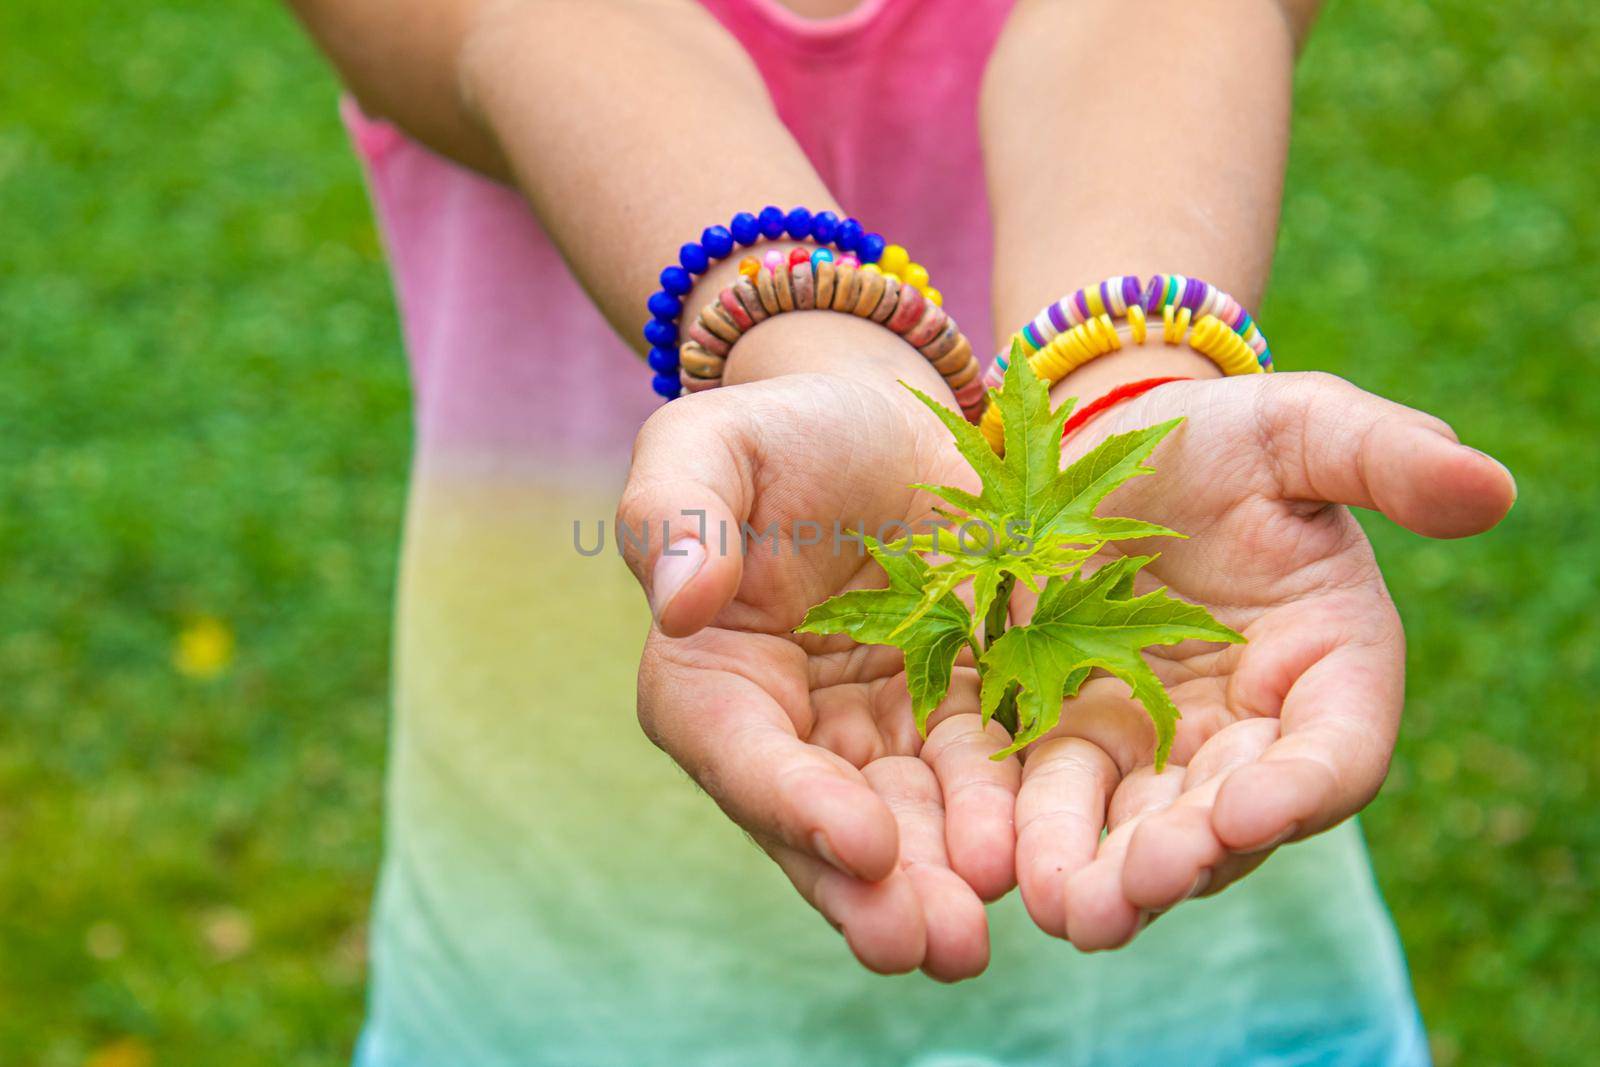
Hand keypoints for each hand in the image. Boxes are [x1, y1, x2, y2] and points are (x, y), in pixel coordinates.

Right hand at [617, 368, 1015, 980]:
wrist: (886, 420)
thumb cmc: (783, 430)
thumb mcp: (713, 442)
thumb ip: (676, 512)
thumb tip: (681, 605)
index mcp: (713, 679)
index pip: (743, 755)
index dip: (797, 804)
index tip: (862, 840)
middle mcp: (792, 732)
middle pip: (826, 825)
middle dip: (876, 890)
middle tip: (932, 943)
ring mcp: (878, 737)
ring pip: (908, 827)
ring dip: (943, 884)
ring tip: (984, 930)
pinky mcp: (958, 721)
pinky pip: (983, 783)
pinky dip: (1006, 826)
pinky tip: (1041, 858)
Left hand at [1012, 369, 1515, 948]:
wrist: (1111, 440)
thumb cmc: (1227, 435)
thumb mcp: (1303, 427)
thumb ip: (1386, 458)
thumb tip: (1491, 488)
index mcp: (1327, 665)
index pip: (1333, 751)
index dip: (1301, 787)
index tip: (1252, 811)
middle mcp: (1247, 725)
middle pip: (1228, 814)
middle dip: (1188, 855)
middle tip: (1141, 885)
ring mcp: (1154, 738)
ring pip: (1136, 823)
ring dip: (1105, 873)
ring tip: (1069, 911)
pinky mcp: (1068, 730)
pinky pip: (1053, 793)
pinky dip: (1033, 834)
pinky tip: (1000, 870)